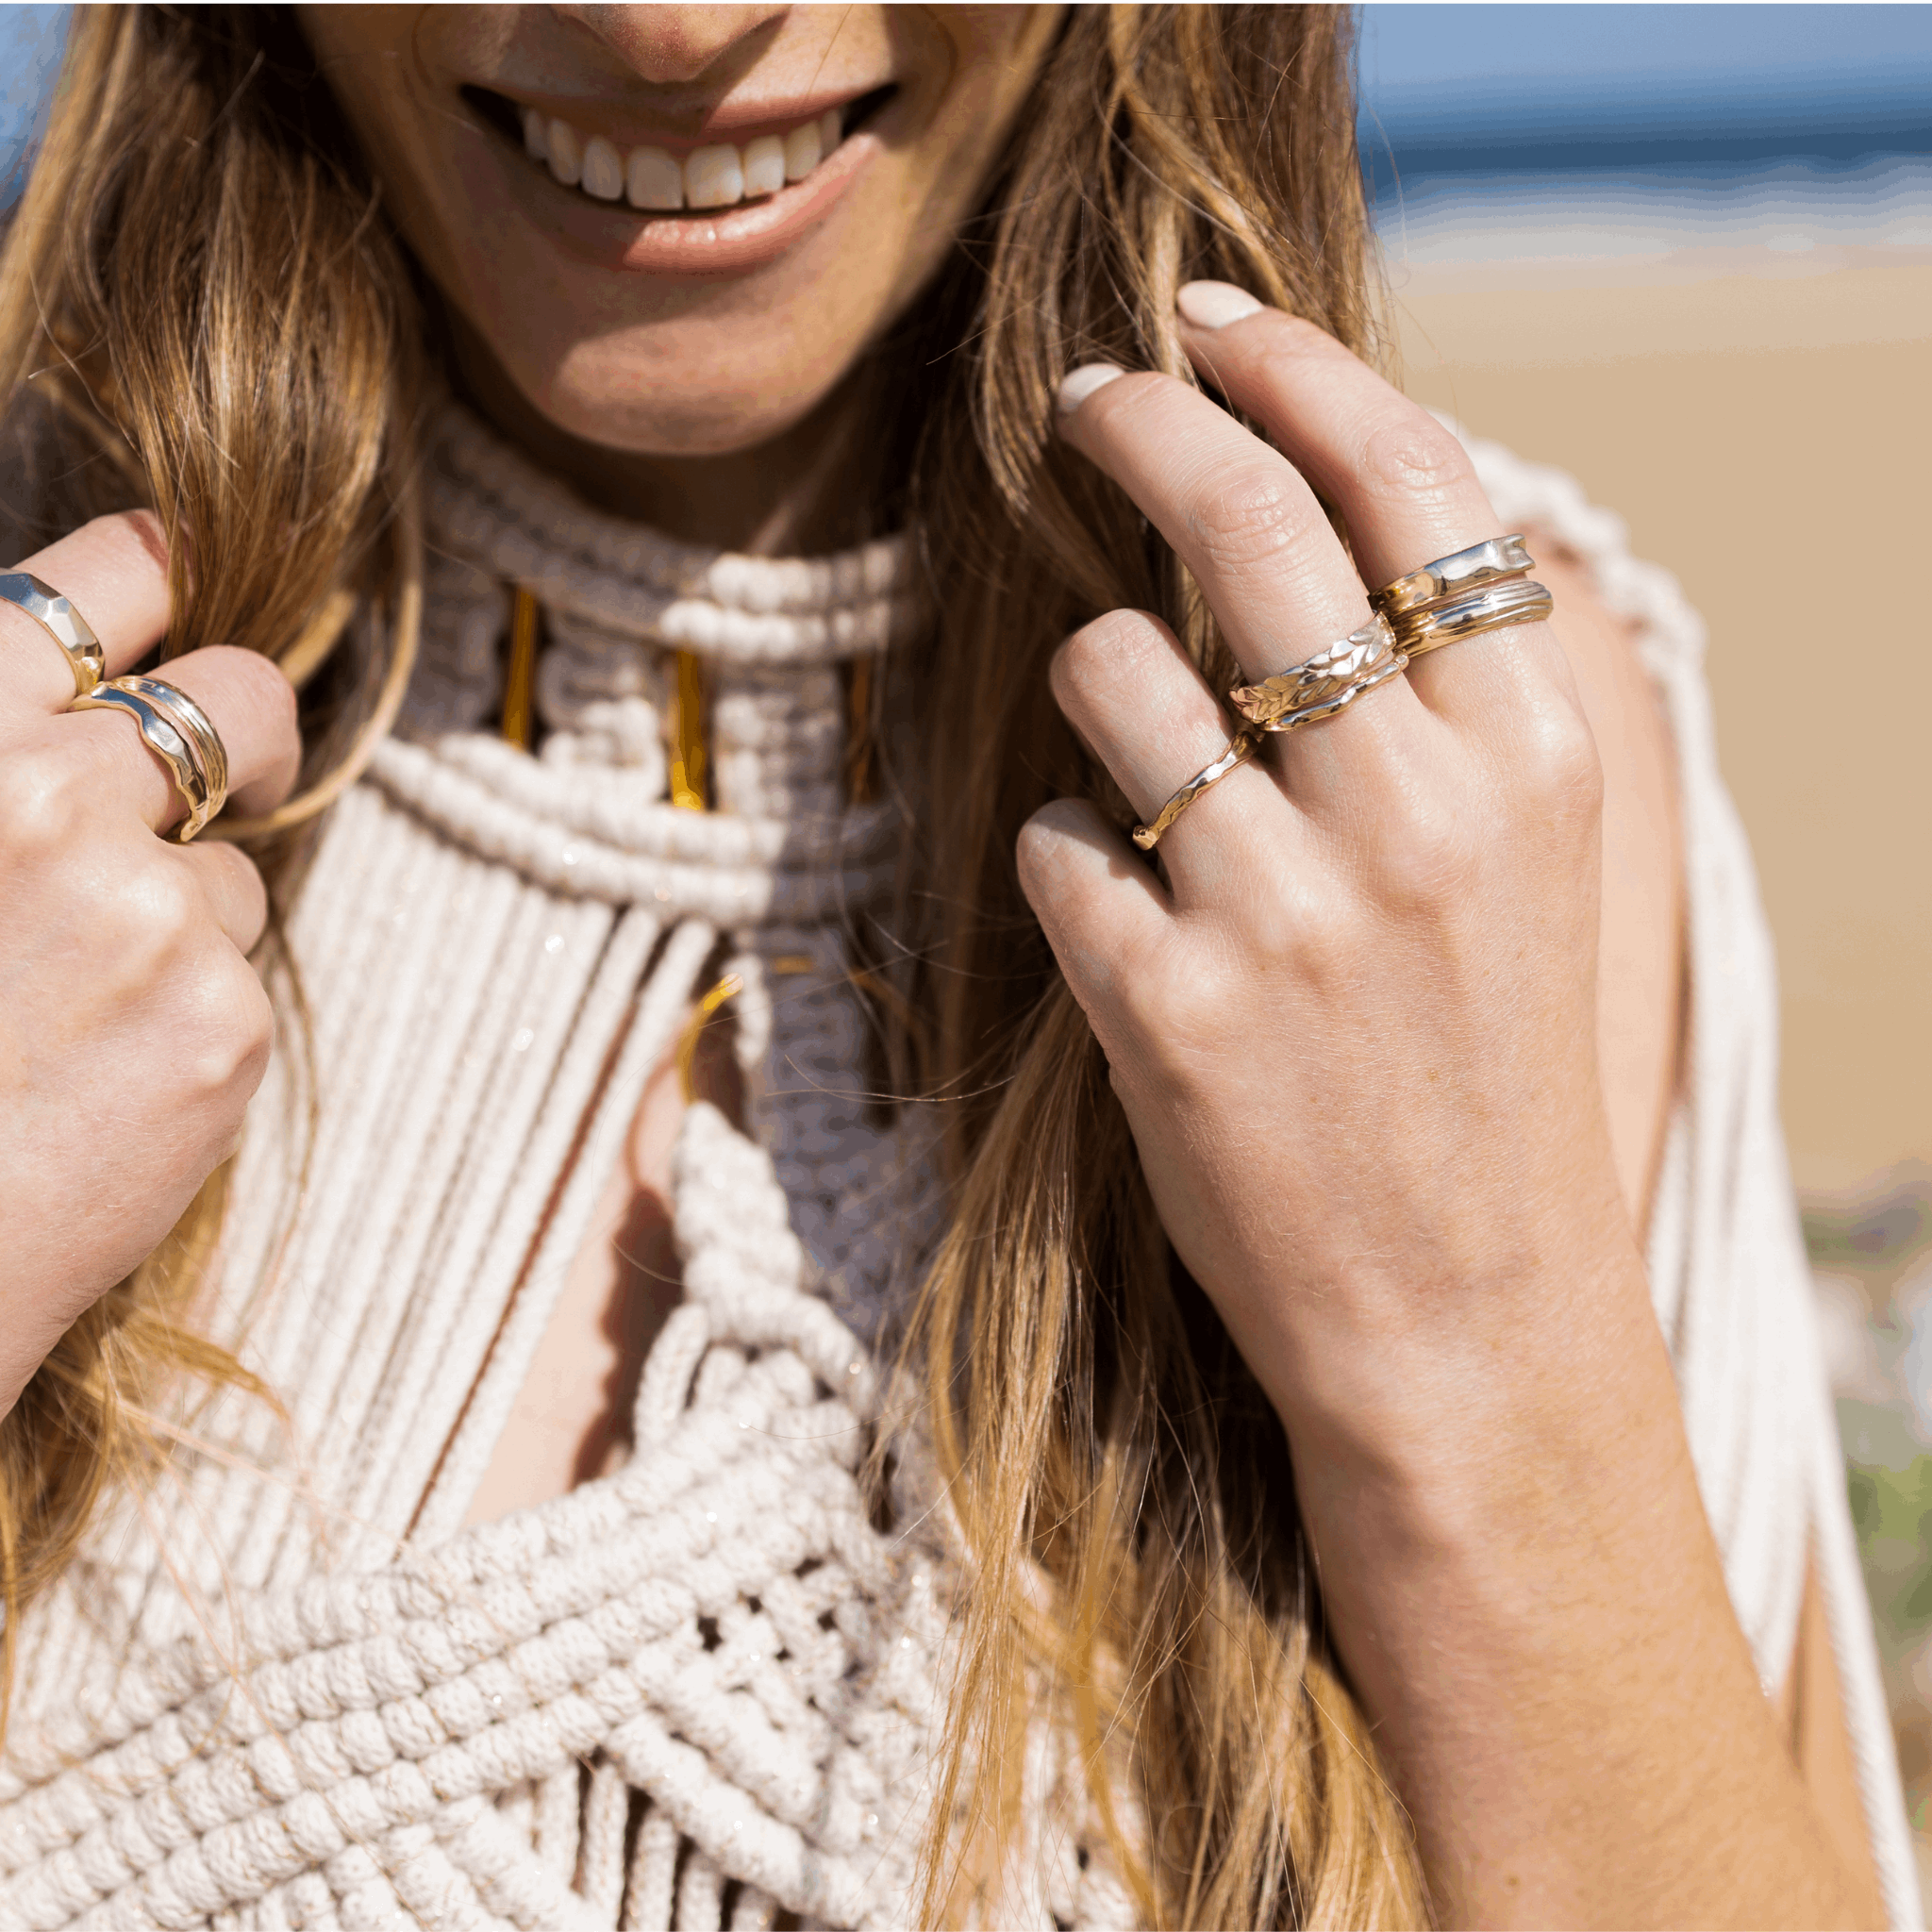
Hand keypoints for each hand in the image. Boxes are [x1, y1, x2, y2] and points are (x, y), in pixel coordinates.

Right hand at [0, 514, 298, 1415]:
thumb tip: (60, 694)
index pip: (95, 589)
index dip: (143, 580)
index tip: (166, 579)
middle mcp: (44, 799)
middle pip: (233, 700)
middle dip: (243, 723)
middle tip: (235, 752)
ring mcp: (145, 912)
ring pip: (228, 862)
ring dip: (177, 907)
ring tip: (66, 1001)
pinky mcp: (220, 1023)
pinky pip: (235, 971)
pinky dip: (185, 1009)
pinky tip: (95, 1074)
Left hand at [1023, 292, 1628, 1457]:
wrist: (1468, 1322)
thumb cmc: (1482, 1076)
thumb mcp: (1520, 863)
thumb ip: (1443, 692)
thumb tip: (1306, 513)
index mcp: (1532, 750)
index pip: (1408, 476)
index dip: (1295, 368)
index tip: (1208, 323)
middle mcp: (1419, 804)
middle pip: (1241, 523)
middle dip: (1138, 425)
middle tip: (1086, 401)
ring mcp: (1286, 906)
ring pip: (1108, 673)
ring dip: (1092, 686)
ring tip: (1135, 758)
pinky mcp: (1167, 1008)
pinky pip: (1057, 842)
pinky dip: (1072, 856)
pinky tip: (1128, 923)